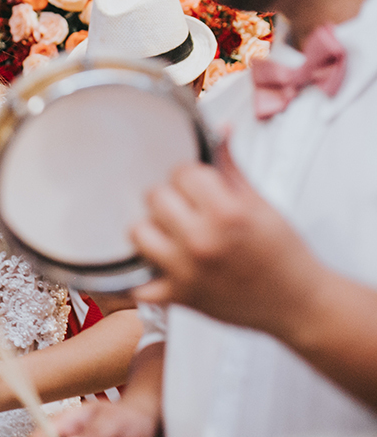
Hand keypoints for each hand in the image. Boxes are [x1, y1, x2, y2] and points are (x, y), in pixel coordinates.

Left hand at [130, 138, 320, 333]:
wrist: (299, 304)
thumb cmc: (284, 255)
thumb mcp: (262, 204)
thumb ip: (230, 167)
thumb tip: (217, 132)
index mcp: (227, 213)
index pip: (181, 172)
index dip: (189, 175)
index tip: (197, 184)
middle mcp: (202, 241)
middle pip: (155, 197)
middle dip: (170, 198)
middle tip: (185, 207)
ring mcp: (186, 271)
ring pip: (137, 232)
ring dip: (151, 229)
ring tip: (169, 232)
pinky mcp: (177, 297)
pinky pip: (135, 284)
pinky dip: (139, 274)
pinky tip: (151, 264)